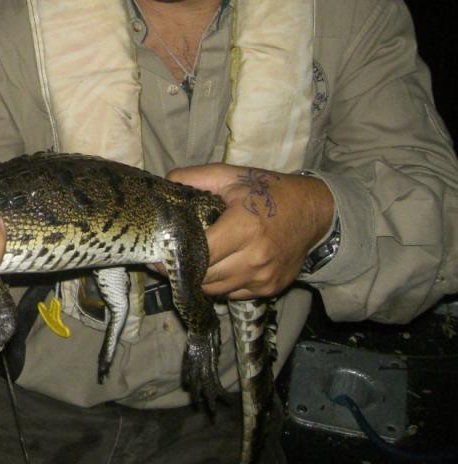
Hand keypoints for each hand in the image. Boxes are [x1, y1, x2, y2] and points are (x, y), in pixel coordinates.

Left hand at [167, 163, 333, 298]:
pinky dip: (219, 284)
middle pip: (205, 277)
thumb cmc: (270, 192)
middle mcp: (255, 258)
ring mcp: (264, 277)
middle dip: (181, 270)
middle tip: (163, 260)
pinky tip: (212, 269)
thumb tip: (165, 183)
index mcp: (244, 228)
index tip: (156, 253)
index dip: (174, 256)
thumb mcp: (232, 176)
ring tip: (183, 266)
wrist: (315, 212)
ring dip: (198, 280)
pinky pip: (233, 294)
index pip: (201, 253)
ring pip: (216, 290)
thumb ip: (195, 177)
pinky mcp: (270, 288)